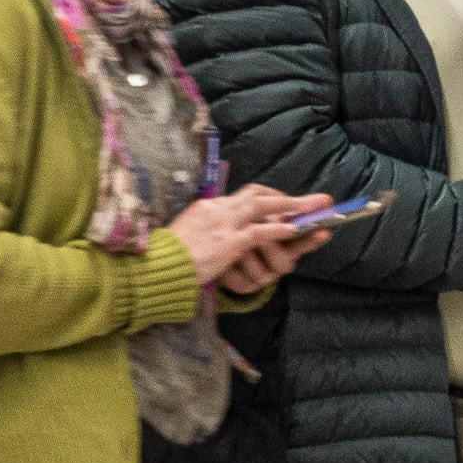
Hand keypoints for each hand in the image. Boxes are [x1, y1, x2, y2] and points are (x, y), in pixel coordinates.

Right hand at [171, 185, 336, 290]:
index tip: (280, 201)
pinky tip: (295, 231)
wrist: (153, 268)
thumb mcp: (185, 235)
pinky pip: (260, 232)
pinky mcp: (228, 242)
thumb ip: (203, 229)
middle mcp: (216, 210)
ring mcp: (223, 224)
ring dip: (289, 207)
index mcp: (205, 207)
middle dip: (283, 196)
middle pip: (255, 194)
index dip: (264, 197)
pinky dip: (280, 229)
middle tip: (306, 201)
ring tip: (310, 211)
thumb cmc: (164, 257)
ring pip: (261, 207)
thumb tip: (213, 233)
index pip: (241, 195)